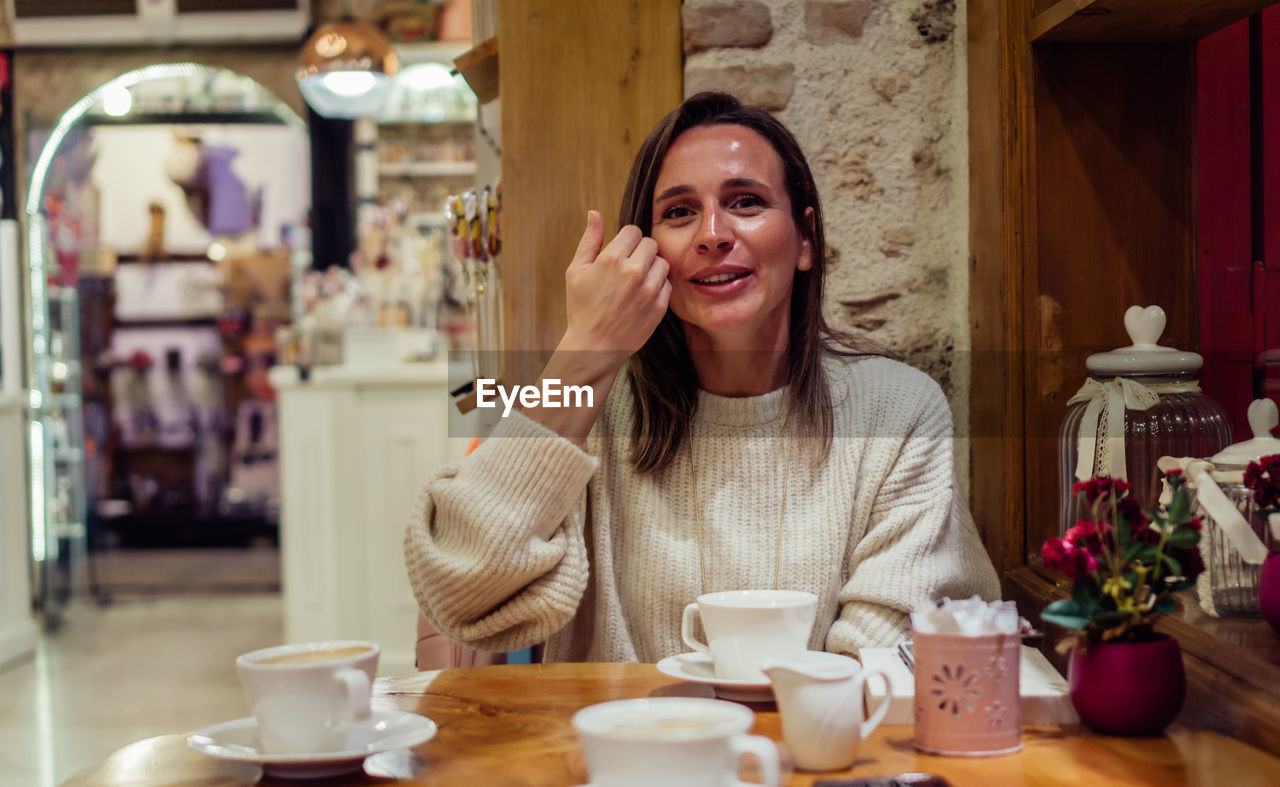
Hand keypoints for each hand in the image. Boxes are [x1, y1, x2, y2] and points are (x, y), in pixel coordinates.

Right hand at [562, 210, 670, 355]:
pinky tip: (642, 296)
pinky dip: (657, 287)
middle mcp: (633, 271)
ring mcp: (649, 289)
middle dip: (640, 252)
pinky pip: (667, 284)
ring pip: (662, 262)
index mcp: (612, 258)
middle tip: (628, 267)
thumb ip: (589, 240)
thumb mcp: (576, 271)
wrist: (594, 347)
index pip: (633, 231)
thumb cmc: (581, 309)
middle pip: (650, 244)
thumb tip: (594, 213)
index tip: (620, 253)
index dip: (626, 240)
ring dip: (651, 268)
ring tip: (636, 282)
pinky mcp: (660, 306)